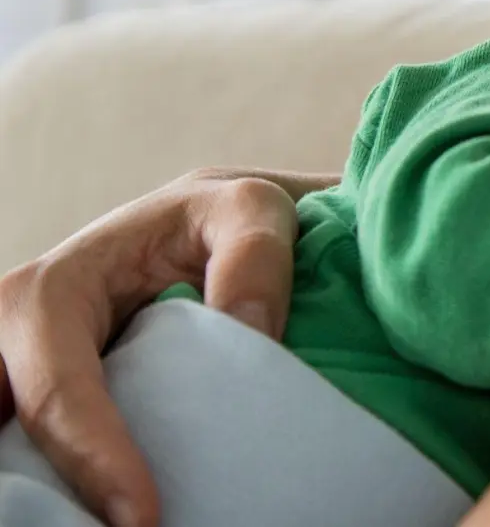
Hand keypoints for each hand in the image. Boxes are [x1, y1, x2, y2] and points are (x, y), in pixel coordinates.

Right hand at [0, 167, 321, 526]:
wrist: (214, 227)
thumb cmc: (226, 216)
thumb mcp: (250, 208)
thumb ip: (253, 257)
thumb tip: (247, 334)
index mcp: (54, 291)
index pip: (59, 387)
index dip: (94, 455)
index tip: (143, 516)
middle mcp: (20, 341)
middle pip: (21, 436)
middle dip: (64, 493)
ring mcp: (30, 379)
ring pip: (23, 455)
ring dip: (65, 497)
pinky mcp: (57, 407)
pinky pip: (48, 459)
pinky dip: (79, 489)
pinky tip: (117, 517)